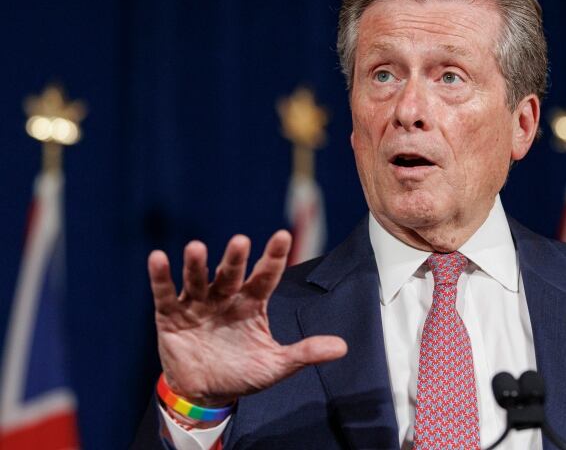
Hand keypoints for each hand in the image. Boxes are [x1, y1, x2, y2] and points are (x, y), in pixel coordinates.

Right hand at [148, 230, 347, 406]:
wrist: (205, 393)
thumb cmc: (242, 372)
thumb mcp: (276, 365)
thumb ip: (305, 352)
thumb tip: (342, 347)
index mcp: (252, 304)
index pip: (266, 276)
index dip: (273, 257)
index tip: (283, 236)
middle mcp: (226, 297)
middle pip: (232, 274)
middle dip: (235, 259)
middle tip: (240, 241)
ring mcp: (198, 303)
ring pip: (198, 279)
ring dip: (196, 264)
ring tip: (196, 248)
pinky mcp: (172, 315)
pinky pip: (166, 294)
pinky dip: (161, 277)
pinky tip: (158, 258)